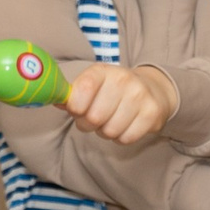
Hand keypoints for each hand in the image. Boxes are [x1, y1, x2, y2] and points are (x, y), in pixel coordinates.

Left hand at [62, 65, 178, 144]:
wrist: (153, 89)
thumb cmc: (114, 90)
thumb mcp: (94, 84)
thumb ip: (73, 94)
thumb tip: (55, 100)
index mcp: (103, 71)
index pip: (83, 90)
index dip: (75, 107)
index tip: (77, 110)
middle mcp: (123, 80)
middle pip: (94, 117)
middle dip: (89, 124)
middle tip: (94, 119)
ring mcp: (140, 96)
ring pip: (110, 131)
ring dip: (106, 132)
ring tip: (111, 121)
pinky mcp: (152, 114)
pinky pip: (126, 138)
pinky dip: (121, 137)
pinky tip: (125, 125)